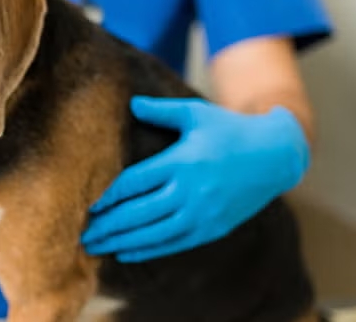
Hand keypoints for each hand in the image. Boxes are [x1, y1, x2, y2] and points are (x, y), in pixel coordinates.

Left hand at [81, 96, 308, 262]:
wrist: (275, 156)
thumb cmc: (229, 129)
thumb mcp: (195, 114)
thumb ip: (160, 111)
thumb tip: (131, 104)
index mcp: (181, 162)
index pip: (134, 183)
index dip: (108, 196)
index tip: (86, 205)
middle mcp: (190, 191)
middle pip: (137, 213)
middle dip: (106, 225)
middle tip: (80, 233)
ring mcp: (201, 213)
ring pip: (152, 233)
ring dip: (120, 241)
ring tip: (94, 246)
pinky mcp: (211, 228)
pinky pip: (173, 243)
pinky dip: (147, 249)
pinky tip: (124, 251)